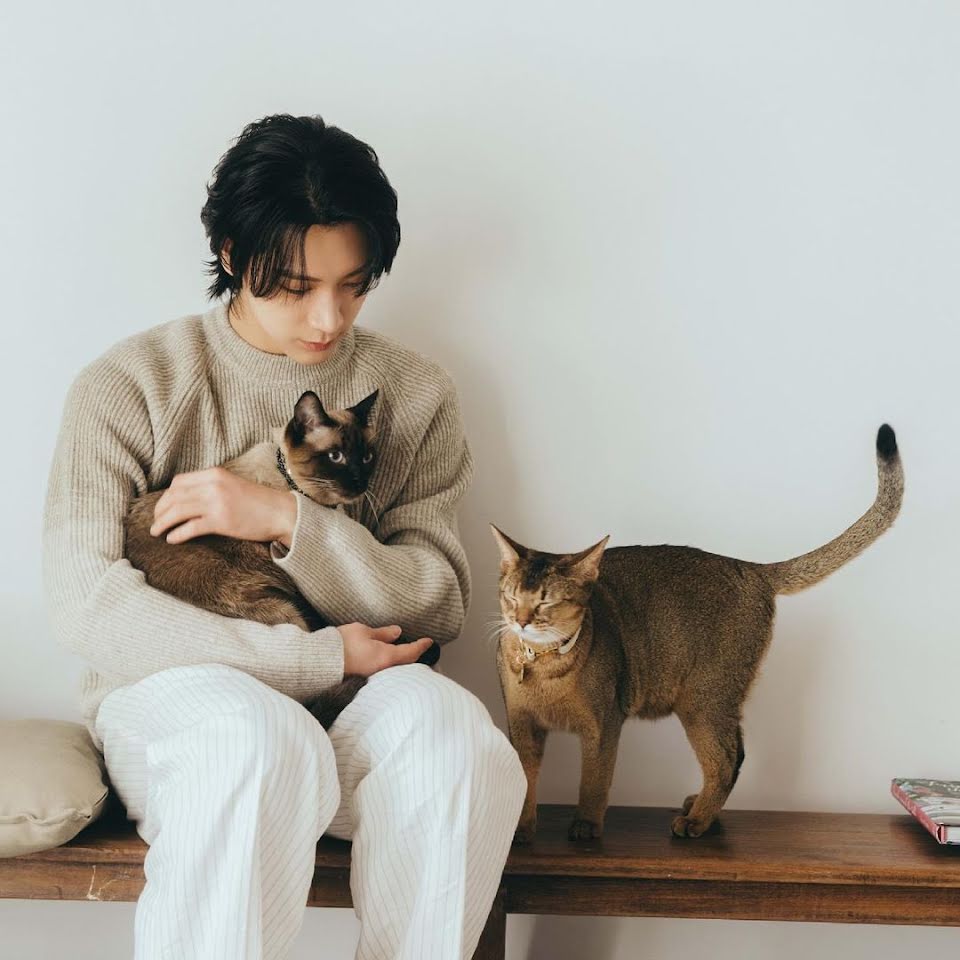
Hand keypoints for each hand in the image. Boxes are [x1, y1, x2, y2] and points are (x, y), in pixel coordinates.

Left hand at [150, 467, 297, 544]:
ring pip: (178, 511)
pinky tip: (173, 539)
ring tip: (156, 532)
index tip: (163, 507)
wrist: (281, 512)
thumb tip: (188, 500)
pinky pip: (190, 527)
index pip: (179, 482)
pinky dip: (177, 534)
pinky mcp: (221, 521)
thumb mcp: (233, 485)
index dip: (166, 496)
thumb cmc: (259, 502)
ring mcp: (217, 502)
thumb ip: (212, 487)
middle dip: (160, 510)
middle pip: (174, 496)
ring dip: (162, 523)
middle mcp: (213, 485)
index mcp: (215, 474)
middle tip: (155, 522)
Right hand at [339, 623, 434, 677]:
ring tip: (405, 655)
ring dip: (401, 662)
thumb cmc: (340, 644)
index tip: (429, 641)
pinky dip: (389, 666)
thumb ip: (382, 633)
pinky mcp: (362, 680)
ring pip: (394, 670)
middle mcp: (382, 670)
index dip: (421, 646)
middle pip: (404, 664)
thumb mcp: (363, 632)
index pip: (410, 652)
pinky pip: (382, 673)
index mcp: (386, 657)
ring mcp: (372, 677)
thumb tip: (397, 632)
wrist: (319, 662)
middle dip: (413, 657)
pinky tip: (386, 662)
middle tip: (420, 649)